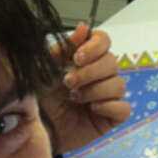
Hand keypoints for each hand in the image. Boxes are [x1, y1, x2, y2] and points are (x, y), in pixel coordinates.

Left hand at [39, 24, 129, 153]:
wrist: (33, 129)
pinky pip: (124, 109)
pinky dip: (110, 106)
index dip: (95, 46)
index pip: (104, 42)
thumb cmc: (36, 98)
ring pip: (119, 85)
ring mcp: (105, 98)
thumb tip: (83, 28)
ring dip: (97, 90)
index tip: (77, 57)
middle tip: (68, 82)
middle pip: (112, 63)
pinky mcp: (109, 119)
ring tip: (76, 98)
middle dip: (91, 72)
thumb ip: (62, 49)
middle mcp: (98, 76)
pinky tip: (92, 109)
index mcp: (84, 60)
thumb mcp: (44, 70)